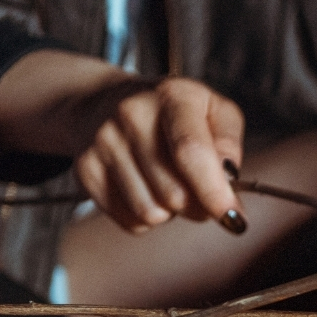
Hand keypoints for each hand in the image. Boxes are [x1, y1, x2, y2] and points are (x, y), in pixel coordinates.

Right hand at [0, 50, 244, 233]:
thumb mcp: (213, 110)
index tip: (232, 215)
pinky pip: (129, 221)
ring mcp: (103, 142)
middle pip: (174, 194)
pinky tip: (145, 189)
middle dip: (197, 206)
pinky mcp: (85, 169)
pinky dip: (145, 218)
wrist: (104, 101)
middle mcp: (131, 114)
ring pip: (150, 213)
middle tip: (198, 191)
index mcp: (172, 96)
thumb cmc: (174, 113)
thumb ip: (229, 143)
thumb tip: (230, 182)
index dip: (213, 191)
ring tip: (167, 184)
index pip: (191, 151)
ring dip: (169, 213)